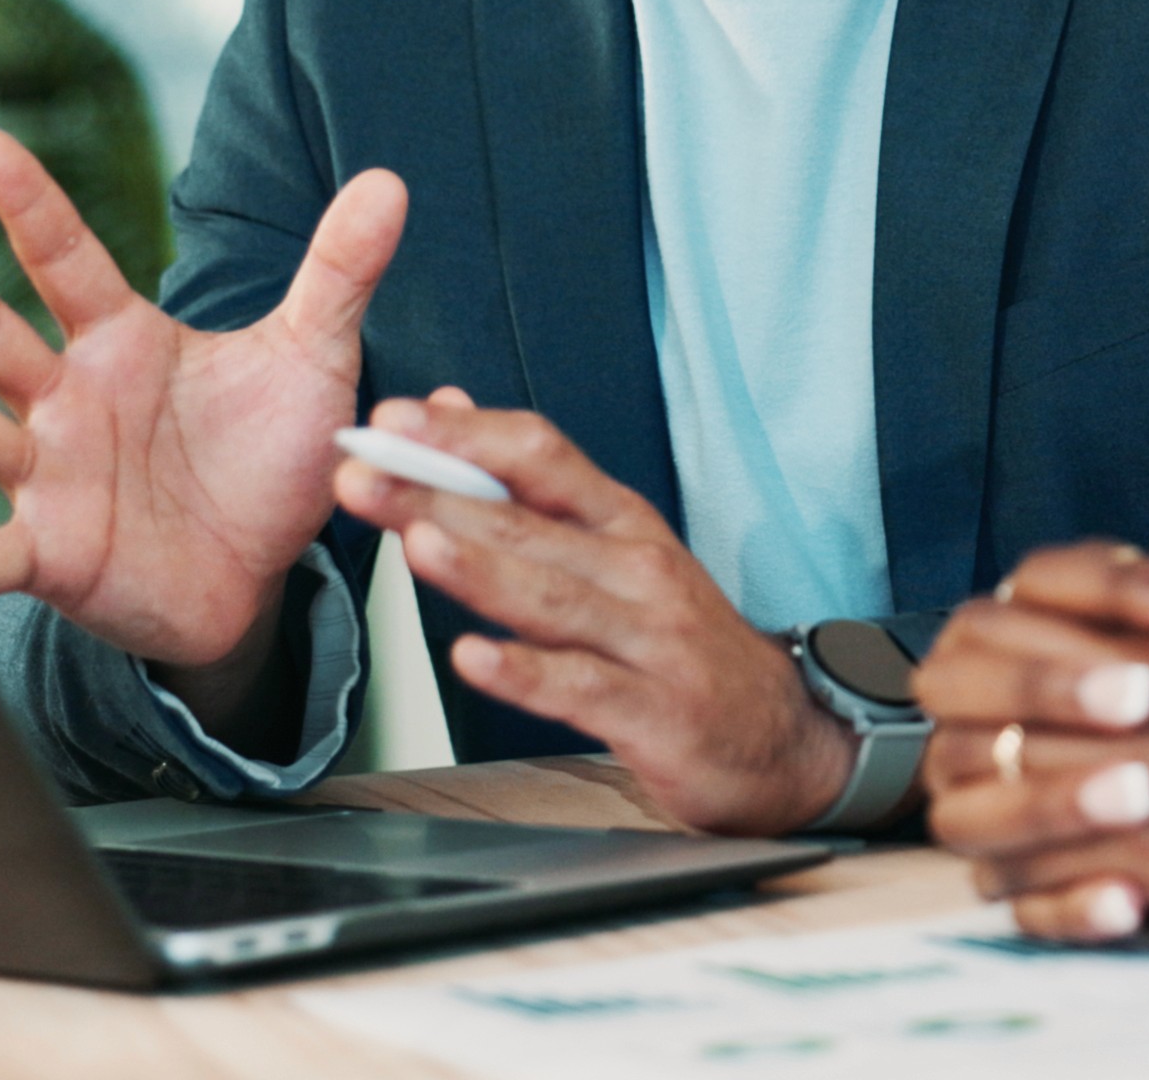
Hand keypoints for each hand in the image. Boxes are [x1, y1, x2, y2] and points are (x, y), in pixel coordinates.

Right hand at [0, 129, 405, 685]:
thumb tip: (390, 181)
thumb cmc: (267, 457)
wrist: (259, 572)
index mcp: (123, 340)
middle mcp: (68, 399)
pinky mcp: (52, 553)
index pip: (68, 259)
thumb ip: (339, 272)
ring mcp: (49, 475)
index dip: (30, 204)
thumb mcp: (314, 358)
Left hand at [334, 390, 856, 834]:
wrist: (784, 737)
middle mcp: (637, 570)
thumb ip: (531, 490)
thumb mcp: (617, 551)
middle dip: (438, 495)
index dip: (466, 435)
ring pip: (553, 597)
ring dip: (482, 568)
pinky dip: (526, 673)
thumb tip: (453, 411)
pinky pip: (581, 687)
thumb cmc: (683, 643)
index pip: (542, 457)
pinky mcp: (654, 711)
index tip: (392, 420)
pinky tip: (475, 660)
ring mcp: (649, 640)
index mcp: (622, 524)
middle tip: (364, 473)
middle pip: (529, 523)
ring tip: (418, 543)